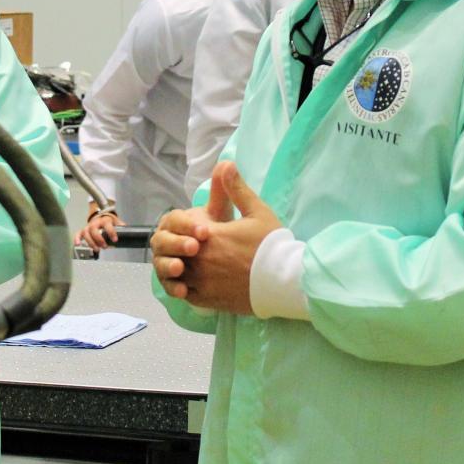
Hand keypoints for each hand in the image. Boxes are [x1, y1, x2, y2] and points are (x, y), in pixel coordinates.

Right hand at [76, 209, 123, 250]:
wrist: (101, 217)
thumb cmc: (109, 222)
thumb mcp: (116, 222)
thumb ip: (121, 227)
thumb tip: (128, 231)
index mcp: (105, 220)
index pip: (107, 225)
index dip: (111, 232)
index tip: (115, 240)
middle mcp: (95, 223)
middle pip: (94, 229)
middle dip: (99, 239)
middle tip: (105, 247)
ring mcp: (88, 226)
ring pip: (86, 233)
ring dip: (91, 242)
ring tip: (97, 249)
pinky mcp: (83, 230)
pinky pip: (78, 234)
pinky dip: (77, 238)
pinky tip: (78, 244)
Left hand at [151, 161, 281, 312]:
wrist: (286, 282)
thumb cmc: (273, 245)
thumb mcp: (257, 211)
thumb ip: (236, 189)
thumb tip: (225, 163)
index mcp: (210, 235)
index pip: (183, 228)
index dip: (189, 228)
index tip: (201, 230)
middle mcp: (201, 259)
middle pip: (178, 250)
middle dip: (183, 246)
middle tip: (194, 247)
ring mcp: (202, 281)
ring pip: (177, 273)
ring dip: (181, 266)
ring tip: (194, 263)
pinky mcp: (207, 300)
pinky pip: (184, 292)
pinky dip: (185, 286)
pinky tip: (195, 281)